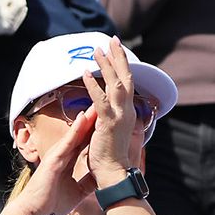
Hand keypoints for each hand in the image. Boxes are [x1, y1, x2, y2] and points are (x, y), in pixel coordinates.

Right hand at [1, 108, 96, 214]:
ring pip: (75, 133)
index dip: (96, 131)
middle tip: (106, 104)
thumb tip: (100, 179)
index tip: (107, 121)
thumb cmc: (51, 204)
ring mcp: (57, 156)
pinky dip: (76, 130)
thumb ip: (87, 183)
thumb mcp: (77, 193)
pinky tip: (84, 118)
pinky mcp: (53, 160)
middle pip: (81, 134)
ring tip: (98, 104)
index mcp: (67, 162)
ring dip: (87, 119)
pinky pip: (67, 142)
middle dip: (93, 120)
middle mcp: (62, 155)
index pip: (84, 143)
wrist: (34, 213)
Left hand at [83, 42, 138, 182]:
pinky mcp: (109, 123)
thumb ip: (111, 118)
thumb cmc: (111, 157)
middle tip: (113, 40)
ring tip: (97, 50)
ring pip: (115, 84)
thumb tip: (104, 109)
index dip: (123, 66)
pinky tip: (86, 73)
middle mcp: (127, 111)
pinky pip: (100, 100)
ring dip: (106, 65)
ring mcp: (120, 116)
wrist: (114, 174)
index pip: (127, 83)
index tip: (118, 50)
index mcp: (128, 112)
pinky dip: (93, 86)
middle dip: (119, 57)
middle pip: (125, 77)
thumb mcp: (114, 133)